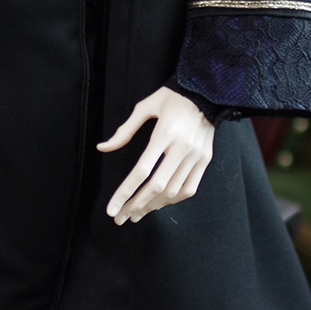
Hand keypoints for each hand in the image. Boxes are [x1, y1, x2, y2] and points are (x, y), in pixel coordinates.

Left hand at [98, 86, 214, 225]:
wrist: (208, 91)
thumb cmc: (173, 97)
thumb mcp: (146, 107)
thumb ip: (125, 130)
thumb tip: (103, 148)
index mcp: (165, 133)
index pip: (141, 171)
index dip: (125, 193)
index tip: (112, 208)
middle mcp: (182, 148)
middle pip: (156, 187)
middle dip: (136, 205)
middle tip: (120, 217)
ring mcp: (196, 156)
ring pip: (173, 192)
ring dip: (152, 206)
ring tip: (136, 213)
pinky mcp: (205, 160)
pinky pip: (189, 189)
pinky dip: (173, 200)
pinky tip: (158, 204)